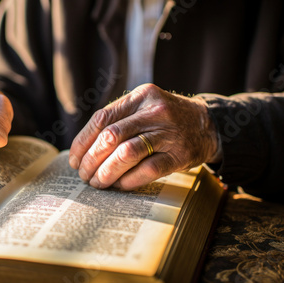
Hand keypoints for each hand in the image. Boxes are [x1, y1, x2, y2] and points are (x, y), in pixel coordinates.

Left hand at [68, 84, 218, 189]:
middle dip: (91, 160)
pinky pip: (148, 170)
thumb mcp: (144, 107)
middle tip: (84, 175)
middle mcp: (154, 111)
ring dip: (106, 172)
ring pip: (127, 153)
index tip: (74, 159)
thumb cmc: (166, 119)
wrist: (209, 125)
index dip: (83, 141)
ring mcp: (169, 133)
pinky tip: (119, 185)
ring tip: (98, 183)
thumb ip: (118, 120)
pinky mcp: (180, 155)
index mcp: (140, 97)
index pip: (102, 118)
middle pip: (111, 136)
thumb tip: (82, 149)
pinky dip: (128, 180)